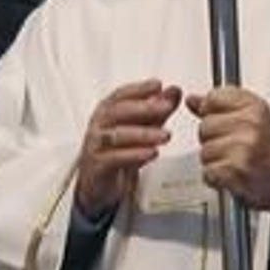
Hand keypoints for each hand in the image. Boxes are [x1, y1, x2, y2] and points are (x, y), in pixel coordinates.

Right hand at [75, 80, 180, 218]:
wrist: (99, 184)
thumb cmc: (116, 151)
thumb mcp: (140, 128)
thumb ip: (156, 110)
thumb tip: (173, 91)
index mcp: (107, 112)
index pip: (121, 95)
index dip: (139, 89)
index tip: (157, 85)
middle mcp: (99, 125)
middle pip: (117, 111)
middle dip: (143, 108)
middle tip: (165, 106)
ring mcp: (96, 145)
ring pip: (116, 135)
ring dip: (143, 134)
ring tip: (165, 135)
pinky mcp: (97, 165)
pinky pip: (114, 158)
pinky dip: (134, 155)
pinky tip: (151, 153)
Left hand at [186, 88, 269, 212]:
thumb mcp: (252, 117)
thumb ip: (220, 106)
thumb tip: (192, 100)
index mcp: (255, 108)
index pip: (213, 98)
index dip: (213, 112)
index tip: (225, 122)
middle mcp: (251, 126)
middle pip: (204, 127)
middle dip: (213, 140)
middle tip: (234, 147)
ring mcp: (244, 149)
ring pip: (204, 151)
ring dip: (215, 161)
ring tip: (235, 162)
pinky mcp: (236, 171)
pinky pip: (208, 172)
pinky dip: (216, 178)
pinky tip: (232, 175)